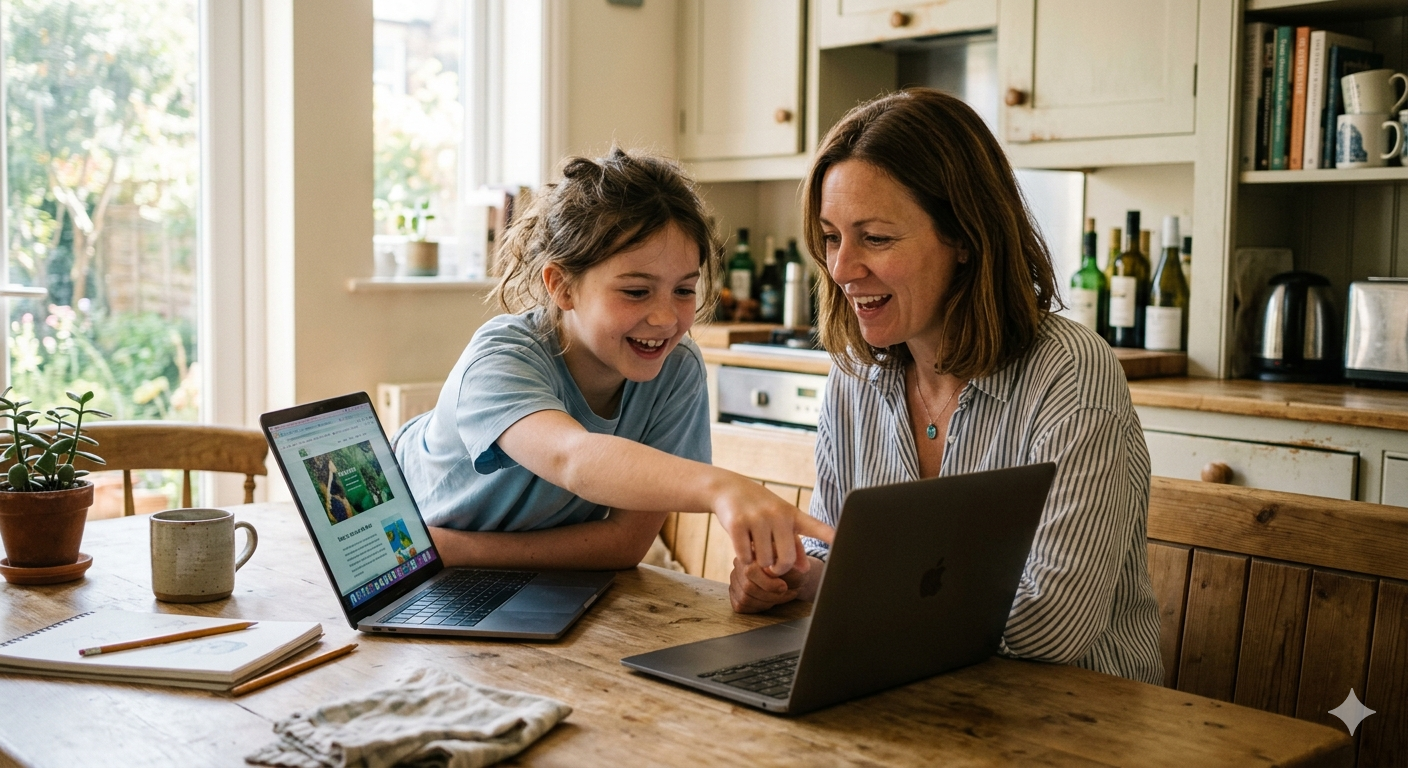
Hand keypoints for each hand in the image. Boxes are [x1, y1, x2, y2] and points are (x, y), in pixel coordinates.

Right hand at [712, 476, 834, 576]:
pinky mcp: (737, 523)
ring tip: (755, 547)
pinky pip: (745, 557)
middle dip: (778, 568)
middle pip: (786, 560)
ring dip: (758, 562)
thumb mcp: (780, 520)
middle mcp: (777, 514)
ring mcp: (757, 518)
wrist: (728, 488)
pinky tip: (742, 544)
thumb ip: (794, 545)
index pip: (816, 527)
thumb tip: (804, 568)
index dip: (830, 536)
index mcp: (792, 514)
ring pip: (763, 561)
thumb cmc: (759, 508)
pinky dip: (743, 557)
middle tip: (772, 565)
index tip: (843, 542)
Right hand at [730, 543, 815, 612]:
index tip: (784, 587)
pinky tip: (767, 601)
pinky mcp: (734, 593)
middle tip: (785, 593)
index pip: (751, 571)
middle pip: (748, 587)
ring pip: (745, 598)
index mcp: (753, 550)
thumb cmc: (793, 567)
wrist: (791, 575)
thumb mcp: (797, 560)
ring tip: (779, 597)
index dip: (768, 584)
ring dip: (766, 602)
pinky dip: (756, 607)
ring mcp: (735, 578)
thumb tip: (800, 568)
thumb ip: (797, 562)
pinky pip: (741, 605)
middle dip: (770, 595)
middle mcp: (739, 563)